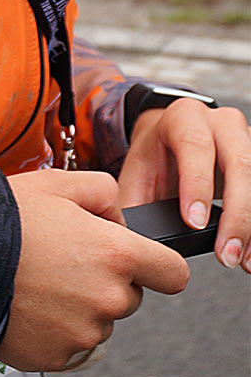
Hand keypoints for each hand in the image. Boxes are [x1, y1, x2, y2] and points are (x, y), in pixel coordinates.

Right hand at [0, 169, 187, 371]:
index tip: (145, 264)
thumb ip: (102, 192)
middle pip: (128, 297)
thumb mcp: (57, 183)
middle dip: (105, 280)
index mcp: (115, 255)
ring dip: (78, 306)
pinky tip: (29, 304)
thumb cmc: (3, 219)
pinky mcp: (59, 357)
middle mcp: (107, 299)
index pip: (173, 274)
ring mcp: (83, 333)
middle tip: (63, 260)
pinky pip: (70, 344)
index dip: (160, 266)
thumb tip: (116, 216)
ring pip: (97, 321)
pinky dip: (55, 329)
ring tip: (38, 281)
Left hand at [118, 99, 250, 272]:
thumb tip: (139, 241)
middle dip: (235, 214)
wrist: (170, 142)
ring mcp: (245, 138)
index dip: (197, 185)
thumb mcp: (137, 174)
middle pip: (238, 163)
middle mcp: (220, 122)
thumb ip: (137, 204)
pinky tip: (250, 250)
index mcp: (183, 117)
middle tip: (224, 253)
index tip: (194, 223)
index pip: (194, 145)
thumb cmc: (154, 159)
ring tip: (240, 258)